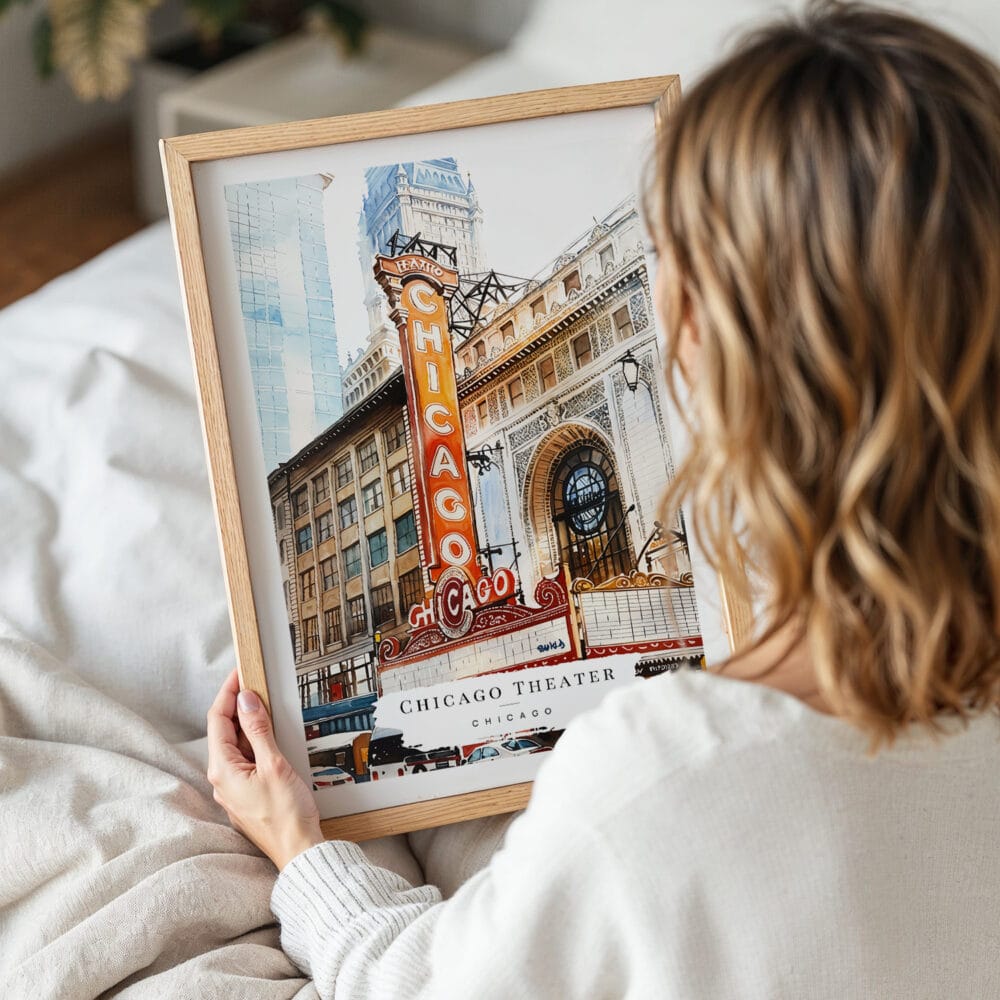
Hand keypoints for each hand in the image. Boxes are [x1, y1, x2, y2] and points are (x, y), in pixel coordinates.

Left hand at [207, 668, 323, 869]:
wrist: (299, 851)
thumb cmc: (287, 815)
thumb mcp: (274, 764)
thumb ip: (258, 730)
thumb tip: (246, 701)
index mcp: (223, 770)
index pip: (218, 719)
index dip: (228, 693)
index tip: (240, 673)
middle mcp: (222, 779)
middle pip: (224, 731)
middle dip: (237, 705)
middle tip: (254, 683)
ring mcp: (233, 788)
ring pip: (235, 746)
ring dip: (247, 724)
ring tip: (264, 705)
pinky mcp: (247, 794)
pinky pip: (245, 760)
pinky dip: (255, 742)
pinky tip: (269, 736)